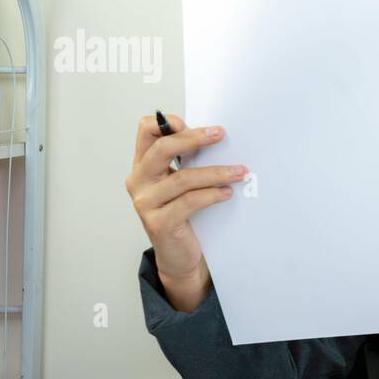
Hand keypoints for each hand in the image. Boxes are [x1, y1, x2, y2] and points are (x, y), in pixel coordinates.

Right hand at [125, 113, 246, 306]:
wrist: (177, 256)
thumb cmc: (181, 215)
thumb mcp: (179, 184)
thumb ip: (185, 161)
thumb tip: (212, 136)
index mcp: (142, 167)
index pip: (145, 132)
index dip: (167, 123)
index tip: (194, 124)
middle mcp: (139, 182)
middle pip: (161, 150)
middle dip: (193, 138)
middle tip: (220, 134)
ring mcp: (146, 203)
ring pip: (182, 178)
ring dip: (215, 172)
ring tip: (239, 172)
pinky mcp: (159, 223)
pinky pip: (189, 202)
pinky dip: (212, 195)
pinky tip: (227, 193)